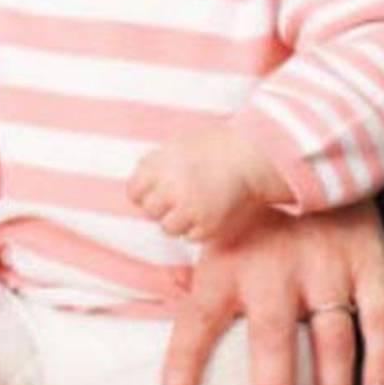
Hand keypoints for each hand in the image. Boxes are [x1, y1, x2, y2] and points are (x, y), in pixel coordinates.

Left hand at [127, 125, 286, 242]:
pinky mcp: (207, 226)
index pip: (134, 192)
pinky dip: (198, 230)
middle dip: (162, 208)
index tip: (157, 193)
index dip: (144, 194)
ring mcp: (189, 209)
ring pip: (168, 229)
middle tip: (180, 200)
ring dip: (179, 222)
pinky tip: (210, 213)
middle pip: (150, 212)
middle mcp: (171, 188)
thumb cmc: (214, 151)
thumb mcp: (177, 147)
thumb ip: (154, 165)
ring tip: (197, 207)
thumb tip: (134, 186)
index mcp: (159, 167)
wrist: (249, 159)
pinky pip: (190, 237)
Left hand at [162, 199, 383, 384]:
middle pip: (274, 341)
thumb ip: (192, 280)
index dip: (186, 353)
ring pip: (332, 343)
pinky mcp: (369, 263)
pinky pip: (378, 318)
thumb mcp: (214, 233)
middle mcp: (276, 268)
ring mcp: (326, 267)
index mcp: (229, 261)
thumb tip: (158, 313)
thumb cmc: (253, 212)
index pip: (200, 314)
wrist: (313, 150)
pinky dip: (380, 359)